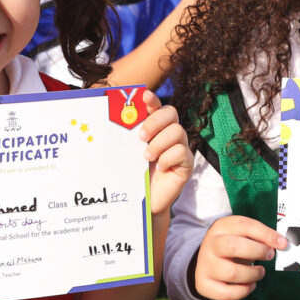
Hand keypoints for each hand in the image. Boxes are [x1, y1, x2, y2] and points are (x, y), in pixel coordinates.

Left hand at [137, 94, 191, 214]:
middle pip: (171, 113)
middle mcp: (169, 134)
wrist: (143, 203)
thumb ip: (126, 136)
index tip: (143, 97)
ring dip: (159, 143)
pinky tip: (159, 169)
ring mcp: (180, 148)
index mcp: (154, 128)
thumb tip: (113, 118)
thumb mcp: (126, 152)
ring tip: (146, 158)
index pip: (157, 106)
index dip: (152, 100)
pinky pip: (182, 152)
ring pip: (177, 131)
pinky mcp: (186, 163)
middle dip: (155, 122)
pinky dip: (168, 159)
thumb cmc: (133, 175)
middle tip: (141, 137)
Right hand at [192, 215, 283, 299]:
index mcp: (221, 227)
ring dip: (253, 274)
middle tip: (270, 255)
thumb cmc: (233, 247)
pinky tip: (250, 285)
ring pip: (232, 273)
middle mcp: (210, 245)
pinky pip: (226, 292)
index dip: (265, 234)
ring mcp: (206, 265)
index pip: (243, 225)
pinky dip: (244, 291)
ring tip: (260, 272)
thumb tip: (282, 244)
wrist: (207, 262)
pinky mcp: (204, 284)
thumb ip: (260, 237)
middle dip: (257, 251)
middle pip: (233, 247)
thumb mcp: (242, 235)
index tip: (282, 244)